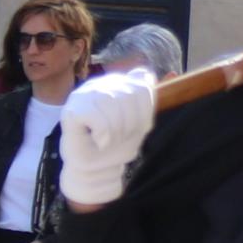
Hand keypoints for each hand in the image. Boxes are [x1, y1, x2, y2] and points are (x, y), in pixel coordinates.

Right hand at [59, 68, 159, 207]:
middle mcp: (102, 84)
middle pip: (129, 95)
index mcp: (120, 84)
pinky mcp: (72, 109)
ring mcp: (85, 94)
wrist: (96, 170)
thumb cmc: (117, 146)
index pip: (143, 86)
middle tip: (120, 137)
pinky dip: (103, 135)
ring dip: (117, 130)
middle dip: (131, 124)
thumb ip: (150, 99)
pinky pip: (97, 117)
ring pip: (111, 103)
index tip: (136, 129)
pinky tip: (99, 141)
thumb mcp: (142, 122)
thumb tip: (170, 72)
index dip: (145, 112)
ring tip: (109, 140)